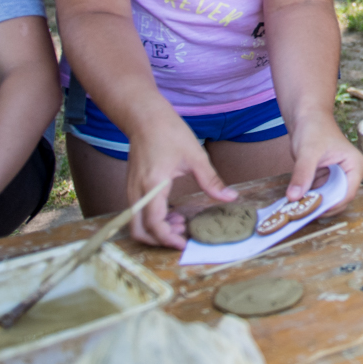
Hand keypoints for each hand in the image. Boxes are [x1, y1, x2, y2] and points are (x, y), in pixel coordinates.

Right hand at [125, 116, 238, 248]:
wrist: (145, 118)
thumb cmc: (170, 133)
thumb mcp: (196, 156)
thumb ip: (212, 181)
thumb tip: (230, 198)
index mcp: (152, 186)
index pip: (154, 224)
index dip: (168, 239)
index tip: (184, 245)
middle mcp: (136, 192)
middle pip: (138, 231)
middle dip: (159, 240)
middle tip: (183, 234)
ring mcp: (131, 190)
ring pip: (136, 223)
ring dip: (156, 229)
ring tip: (181, 222)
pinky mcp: (132, 187)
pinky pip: (138, 212)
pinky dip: (153, 219)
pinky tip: (174, 212)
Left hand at [285, 116, 362, 215]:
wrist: (307, 117)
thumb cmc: (314, 129)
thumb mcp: (307, 153)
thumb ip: (302, 174)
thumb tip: (293, 197)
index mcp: (355, 165)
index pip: (347, 193)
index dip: (331, 205)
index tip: (312, 211)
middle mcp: (350, 173)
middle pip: (338, 199)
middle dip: (321, 206)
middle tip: (302, 213)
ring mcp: (338, 176)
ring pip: (328, 198)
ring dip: (314, 204)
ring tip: (297, 209)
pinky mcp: (326, 178)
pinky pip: (319, 193)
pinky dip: (309, 198)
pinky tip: (296, 201)